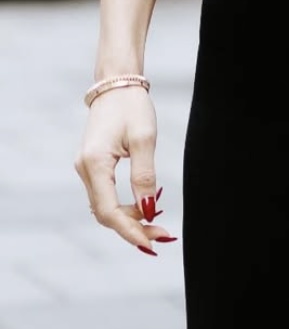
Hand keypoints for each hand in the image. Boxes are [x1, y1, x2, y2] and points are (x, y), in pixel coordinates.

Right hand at [74, 88, 176, 256]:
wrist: (116, 84)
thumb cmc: (132, 107)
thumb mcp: (144, 141)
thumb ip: (144, 177)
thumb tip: (149, 211)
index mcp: (95, 163)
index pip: (109, 211)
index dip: (130, 231)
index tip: (153, 244)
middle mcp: (84, 169)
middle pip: (105, 214)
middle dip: (133, 229)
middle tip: (163, 236)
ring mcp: (85, 168)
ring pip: (104, 207)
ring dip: (129, 220)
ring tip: (158, 225)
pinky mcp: (92, 166)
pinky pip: (105, 196)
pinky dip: (124, 207)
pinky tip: (145, 209)